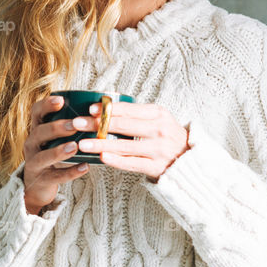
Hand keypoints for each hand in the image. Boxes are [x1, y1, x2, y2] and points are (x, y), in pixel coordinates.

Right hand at [20, 95, 91, 214]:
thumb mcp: (54, 138)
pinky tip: (85, 167)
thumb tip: (98, 109)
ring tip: (75, 147)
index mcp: (37, 129)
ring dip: (59, 151)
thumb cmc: (52, 154)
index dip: (46, 105)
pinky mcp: (42, 180)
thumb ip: (69, 125)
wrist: (38, 185)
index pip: (36, 112)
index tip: (61, 100)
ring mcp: (35, 163)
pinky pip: (56, 176)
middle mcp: (32, 144)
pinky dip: (71, 172)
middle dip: (56, 127)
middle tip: (74, 125)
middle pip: (39, 132)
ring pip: (43, 156)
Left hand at [73, 100, 188, 182]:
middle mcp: (158, 130)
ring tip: (82, 144)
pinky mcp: (155, 166)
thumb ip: (136, 111)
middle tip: (77, 123)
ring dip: (100, 144)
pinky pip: (131, 163)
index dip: (107, 109)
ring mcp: (157, 149)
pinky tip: (101, 157)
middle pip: (122, 126)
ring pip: (123, 146)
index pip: (128, 109)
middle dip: (97, 124)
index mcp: (158, 113)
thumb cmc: (167, 135)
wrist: (189, 158)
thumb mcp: (158, 117)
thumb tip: (107, 100)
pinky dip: (116, 160)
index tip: (90, 109)